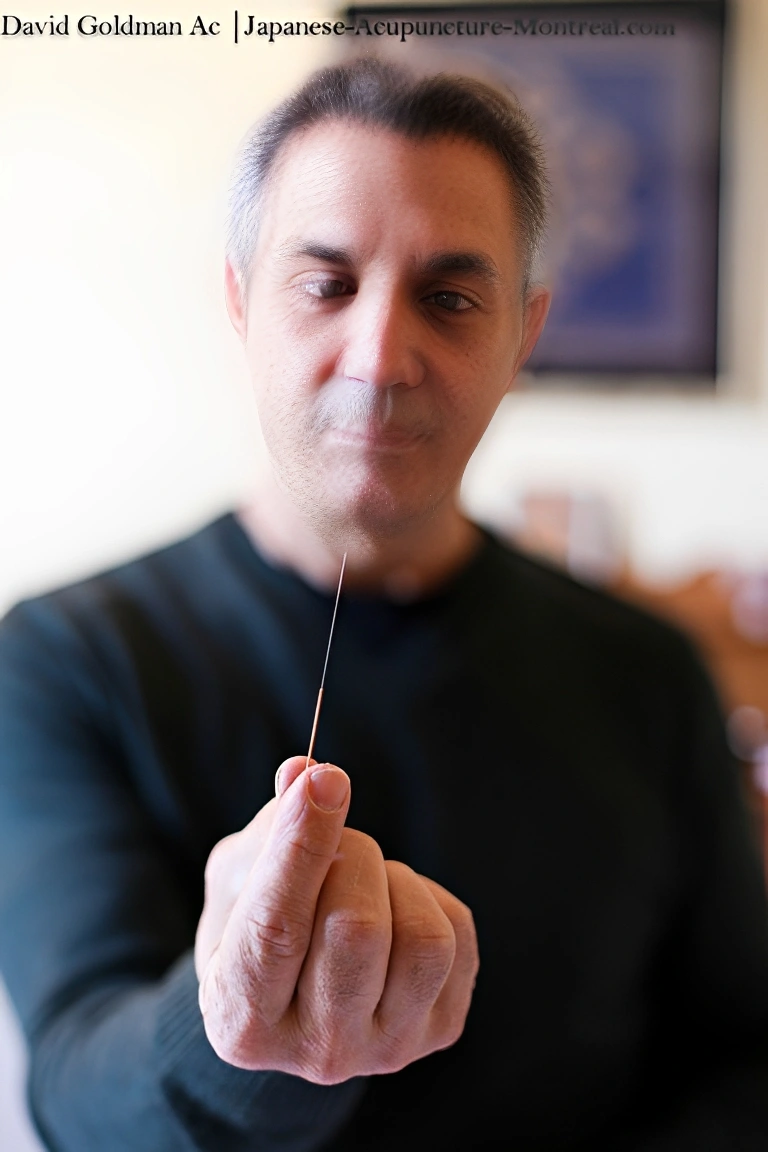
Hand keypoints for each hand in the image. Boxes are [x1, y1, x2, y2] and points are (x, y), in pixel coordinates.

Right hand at [195, 756, 478, 1083]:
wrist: (294, 998)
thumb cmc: (253, 925)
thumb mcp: (239, 876)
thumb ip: (270, 828)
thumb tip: (308, 775)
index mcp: (242, 1019)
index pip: (277, 927)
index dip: (302, 843)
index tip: (324, 779)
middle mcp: (316, 1052)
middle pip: (358, 929)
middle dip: (351, 854)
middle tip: (338, 845)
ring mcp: (386, 1049)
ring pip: (423, 937)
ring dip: (394, 880)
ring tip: (365, 884)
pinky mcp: (440, 1030)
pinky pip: (457, 934)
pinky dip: (426, 896)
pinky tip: (394, 909)